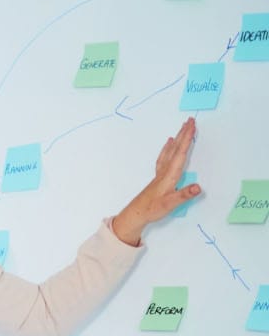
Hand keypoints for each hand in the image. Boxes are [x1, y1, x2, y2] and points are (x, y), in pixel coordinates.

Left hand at [110, 117, 199, 244]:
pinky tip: (168, 145)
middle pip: (175, 148)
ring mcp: (161, 173)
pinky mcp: (158, 177)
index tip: (192, 126)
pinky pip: (164, 157)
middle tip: (190, 120)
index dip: (187, 139)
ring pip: (170, 151)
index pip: (181, 153)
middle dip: (183, 133)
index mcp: (170, 175)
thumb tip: (198, 187)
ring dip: (177, 139)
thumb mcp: (170, 204)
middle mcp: (165, 171)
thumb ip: (184, 195)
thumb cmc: (152, 209)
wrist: (136, 214)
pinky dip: (168, 148)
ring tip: (181, 128)